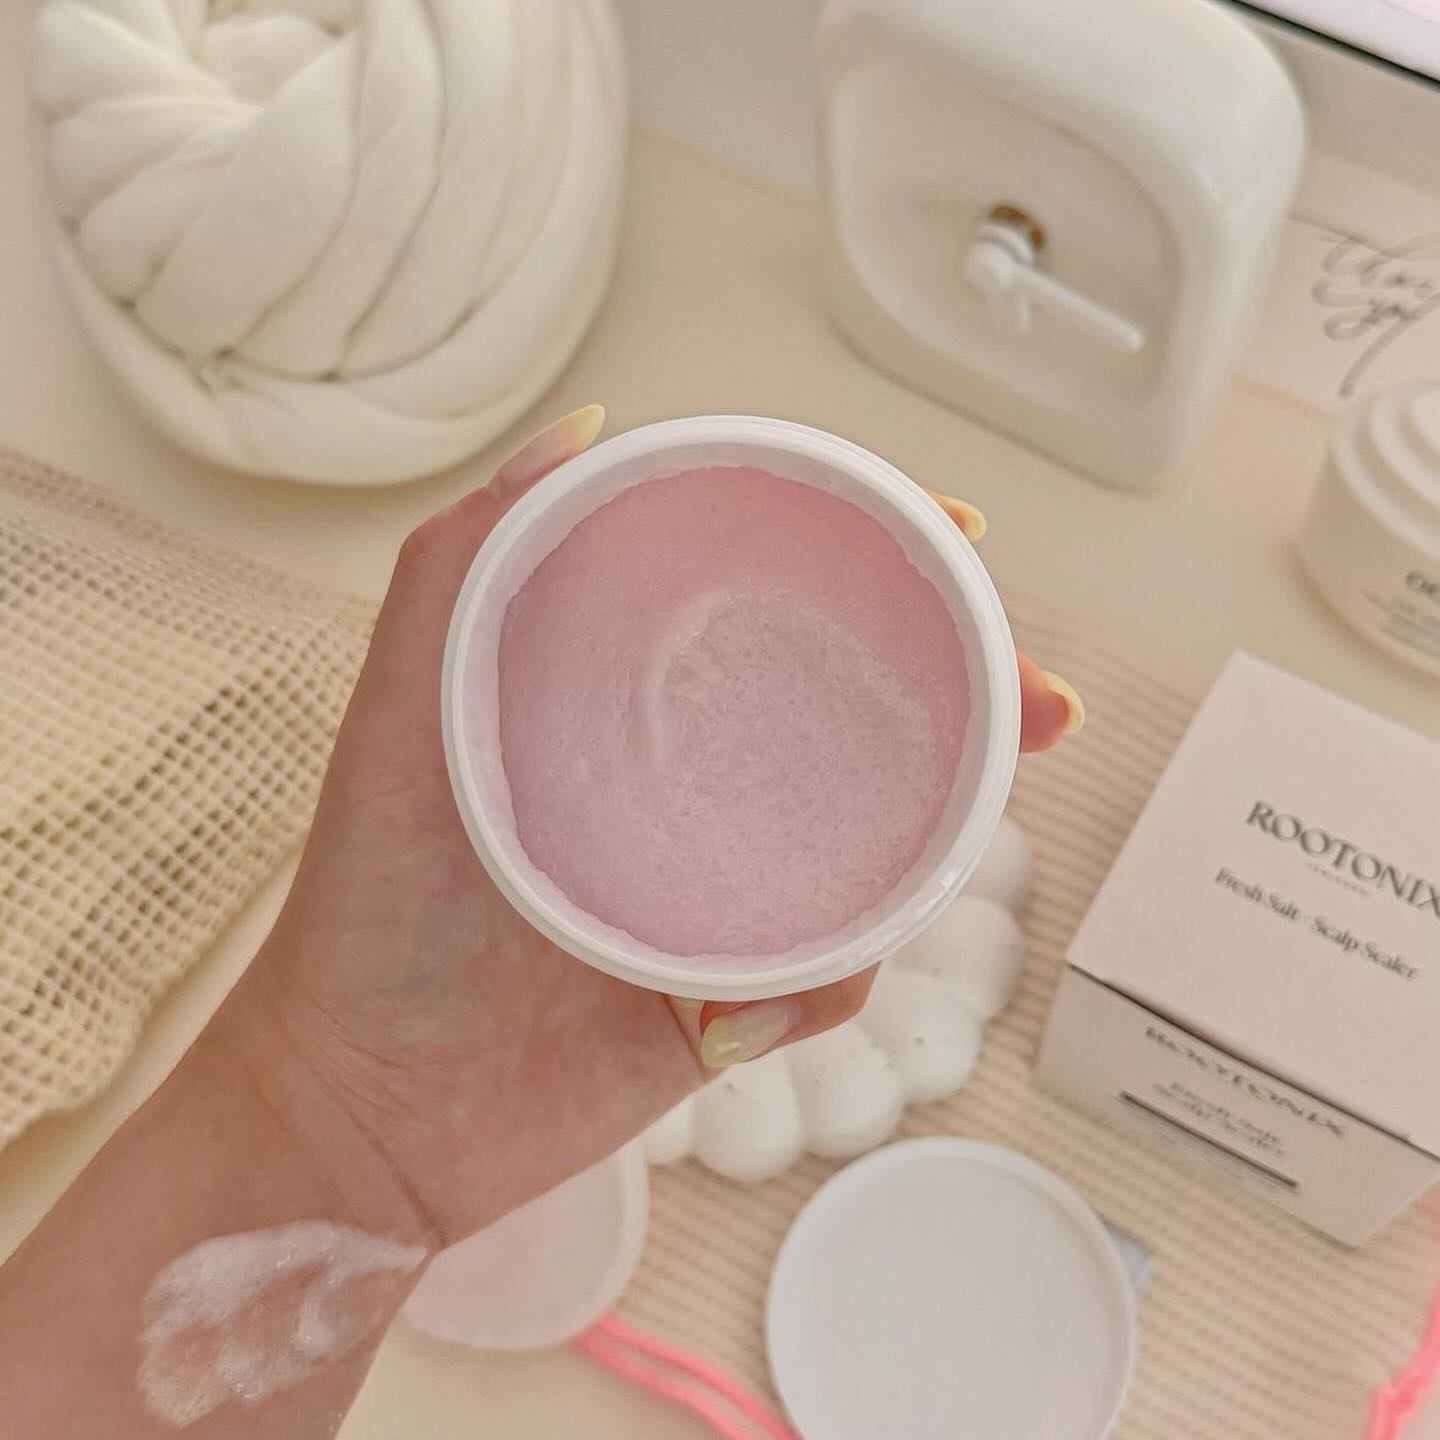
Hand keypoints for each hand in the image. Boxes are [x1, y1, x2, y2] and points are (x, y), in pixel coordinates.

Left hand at [228, 408, 1082, 1246]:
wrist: (363, 1112)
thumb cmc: (368, 907)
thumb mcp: (397, 718)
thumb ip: (459, 567)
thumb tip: (584, 430)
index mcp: (630, 709)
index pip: (770, 609)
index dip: (873, 563)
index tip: (959, 543)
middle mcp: (691, 789)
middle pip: (857, 716)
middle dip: (970, 695)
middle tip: (1040, 702)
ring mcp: (722, 895)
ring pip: (874, 841)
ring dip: (946, 827)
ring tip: (990, 805)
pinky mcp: (732, 1003)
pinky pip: (830, 975)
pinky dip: (822, 979)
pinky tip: (746, 1005)